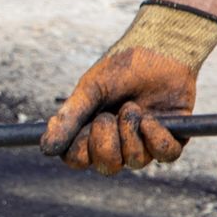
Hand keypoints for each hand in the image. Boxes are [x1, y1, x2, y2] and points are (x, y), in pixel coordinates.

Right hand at [40, 48, 192, 174]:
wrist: (158, 50)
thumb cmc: (120, 69)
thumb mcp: (89, 90)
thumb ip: (68, 119)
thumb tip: (45, 147)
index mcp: (90, 133)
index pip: (77, 160)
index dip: (80, 151)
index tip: (87, 127)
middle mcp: (117, 144)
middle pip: (107, 166)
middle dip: (106, 141)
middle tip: (109, 115)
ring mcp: (144, 143)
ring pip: (135, 161)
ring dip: (131, 131)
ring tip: (133, 107)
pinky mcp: (171, 138)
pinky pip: (165, 154)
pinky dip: (157, 137)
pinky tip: (153, 118)